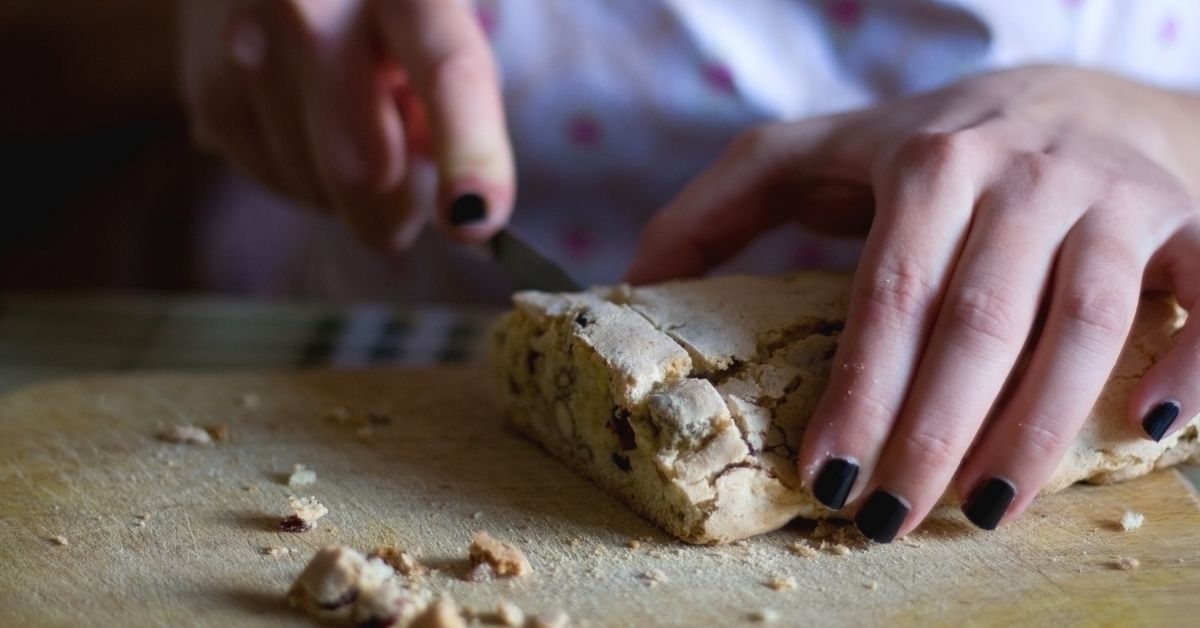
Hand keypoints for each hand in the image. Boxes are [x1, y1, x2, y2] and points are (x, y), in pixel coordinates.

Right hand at [179, 0, 513, 248]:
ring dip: (349, 191)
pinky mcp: (210, 90)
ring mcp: (251, 45)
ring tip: (346, 120)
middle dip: (398, 211)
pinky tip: (306, 122)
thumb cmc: (376, 8)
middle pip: (365, 167)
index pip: (447, 71)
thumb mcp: (435, 25)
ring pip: (320, 191)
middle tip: (411, 196)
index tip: (475, 220)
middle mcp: (315, 3)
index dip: (469, 151)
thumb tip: (456, 201)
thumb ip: (457, 98)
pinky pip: (278, 185)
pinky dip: (306, 179)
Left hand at [627, 65, 1199, 540]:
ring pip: (1085, 321)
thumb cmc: (933, 143)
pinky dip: (1189, 364)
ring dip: (1039, 427)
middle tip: (888, 517)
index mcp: (929, 162)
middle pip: (980, 320)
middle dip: (933, 432)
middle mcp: (1025, 172)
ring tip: (984, 511)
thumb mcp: (814, 152)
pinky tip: (1142, 433)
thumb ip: (723, 204)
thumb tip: (630, 279)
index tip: (823, 476)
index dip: (858, 391)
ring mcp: (1115, 195)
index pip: (890, 292)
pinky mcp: (1192, 221)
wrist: (1079, 94)